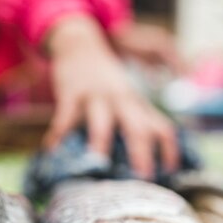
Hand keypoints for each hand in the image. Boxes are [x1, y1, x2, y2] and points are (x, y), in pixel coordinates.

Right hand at [42, 16, 178, 177]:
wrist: (80, 45)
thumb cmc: (105, 81)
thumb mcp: (127, 96)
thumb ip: (137, 120)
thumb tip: (148, 158)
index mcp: (137, 105)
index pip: (162, 128)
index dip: (169, 151)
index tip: (170, 172)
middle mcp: (122, 101)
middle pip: (137, 128)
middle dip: (141, 154)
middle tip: (142, 178)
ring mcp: (96, 97)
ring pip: (102, 122)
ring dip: (101, 143)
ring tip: (97, 165)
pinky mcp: (71, 94)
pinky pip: (65, 117)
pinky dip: (58, 134)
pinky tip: (52, 150)